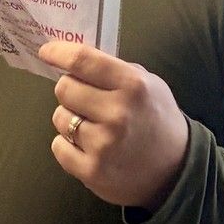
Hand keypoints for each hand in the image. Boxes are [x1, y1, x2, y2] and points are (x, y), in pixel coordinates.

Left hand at [38, 41, 187, 211]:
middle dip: (71, 89)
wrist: (176, 169)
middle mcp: (117, 113)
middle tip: (86, 97)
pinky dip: (68, 144)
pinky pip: (58, 146)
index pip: (83, 60)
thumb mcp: (148, 83)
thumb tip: (74, 59)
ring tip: (92, 124)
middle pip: (64, 88)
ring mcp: (103, 144)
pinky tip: (88, 145)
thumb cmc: (157, 118)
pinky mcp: (92, 171)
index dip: (59, 53)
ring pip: (59, 117)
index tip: (47, 51)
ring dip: (70, 117)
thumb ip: (114, 70)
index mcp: (132, 85)